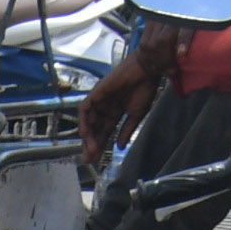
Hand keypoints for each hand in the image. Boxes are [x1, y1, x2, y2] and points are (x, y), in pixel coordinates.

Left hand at [77, 46, 155, 162]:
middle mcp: (105, 107)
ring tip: (90, 150)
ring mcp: (99, 100)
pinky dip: (83, 121)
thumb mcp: (136, 115)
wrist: (147, 70)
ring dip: (88, 136)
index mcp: (115, 112)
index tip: (96, 159)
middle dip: (91, 144)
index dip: (100, 145)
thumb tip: (119, 147)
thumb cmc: (145, 88)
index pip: (104, 132)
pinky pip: (85, 108)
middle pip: (94, 129)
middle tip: (90, 159)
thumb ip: (126, 131)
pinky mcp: (96, 92)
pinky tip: (85, 133)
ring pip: (88, 120)